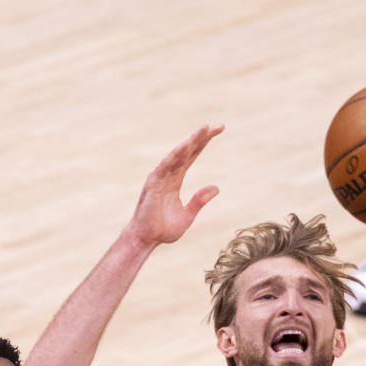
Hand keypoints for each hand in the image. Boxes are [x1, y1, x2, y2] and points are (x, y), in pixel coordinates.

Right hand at [126, 125, 223, 248]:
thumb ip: (199, 200)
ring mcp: (160, 177)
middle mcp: (168, 174)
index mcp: (176, 179)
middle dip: (202, 137)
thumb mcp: (188, 215)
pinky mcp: (153, 183)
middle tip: (218, 125)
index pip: (192, 155)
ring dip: (191, 141)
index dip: (204, 142)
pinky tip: (186, 145)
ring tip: (205, 129)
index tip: (218, 130)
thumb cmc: (163, 229)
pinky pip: (166, 166)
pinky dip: (175, 155)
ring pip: (178, 154)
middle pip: (188, 150)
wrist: (147, 240)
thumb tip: (217, 188)